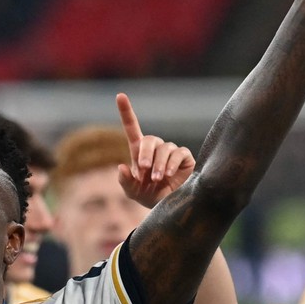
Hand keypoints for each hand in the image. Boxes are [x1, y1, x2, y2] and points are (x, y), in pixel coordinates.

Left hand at [115, 93, 195, 207]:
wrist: (170, 207)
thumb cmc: (149, 196)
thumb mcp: (133, 192)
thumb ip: (124, 181)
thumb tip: (121, 166)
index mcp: (139, 151)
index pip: (132, 127)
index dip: (126, 111)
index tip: (119, 96)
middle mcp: (155, 148)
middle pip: (149, 139)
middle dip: (145, 153)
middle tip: (144, 168)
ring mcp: (171, 151)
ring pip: (164, 148)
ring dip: (159, 164)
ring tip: (157, 179)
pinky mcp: (185, 157)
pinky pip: (179, 153)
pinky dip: (172, 164)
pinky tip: (169, 175)